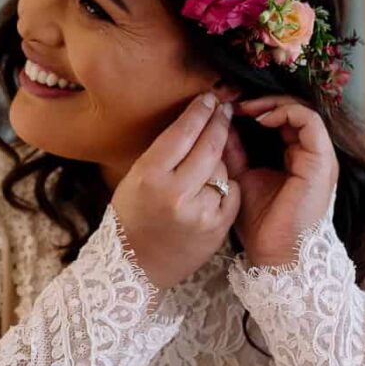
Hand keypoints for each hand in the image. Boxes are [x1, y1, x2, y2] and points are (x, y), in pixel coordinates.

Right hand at [111, 93, 241, 290]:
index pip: (181, 133)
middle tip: (224, 108)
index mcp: (150, 176)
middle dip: (218, 122)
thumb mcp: (136, 178)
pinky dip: (226, 187)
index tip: (208, 99)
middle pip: (208, 146)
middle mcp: (175, 193)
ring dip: (218, 162)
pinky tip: (213, 187)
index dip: (198, 112)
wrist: (137, 266)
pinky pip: (232, 192)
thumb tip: (195, 120)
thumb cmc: (133, 216)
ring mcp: (199, 212)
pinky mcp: (217, 228)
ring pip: (222, 169)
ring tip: (205, 166)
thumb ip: (164, 152)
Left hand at [224, 95, 338, 267]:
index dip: (258, 108)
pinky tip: (261, 119)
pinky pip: (309, 121)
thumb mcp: (242, 177)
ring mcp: (320, 157)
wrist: (275, 253)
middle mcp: (312, 155)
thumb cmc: (260, 223)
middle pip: (294, 111)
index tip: (230, 107)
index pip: (283, 119)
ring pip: (303, 110)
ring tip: (247, 108)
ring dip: (273, 103)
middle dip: (264, 101)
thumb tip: (220, 123)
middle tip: (236, 101)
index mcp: (297, 158)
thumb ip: (235, 151)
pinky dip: (285, 112)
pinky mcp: (321, 160)